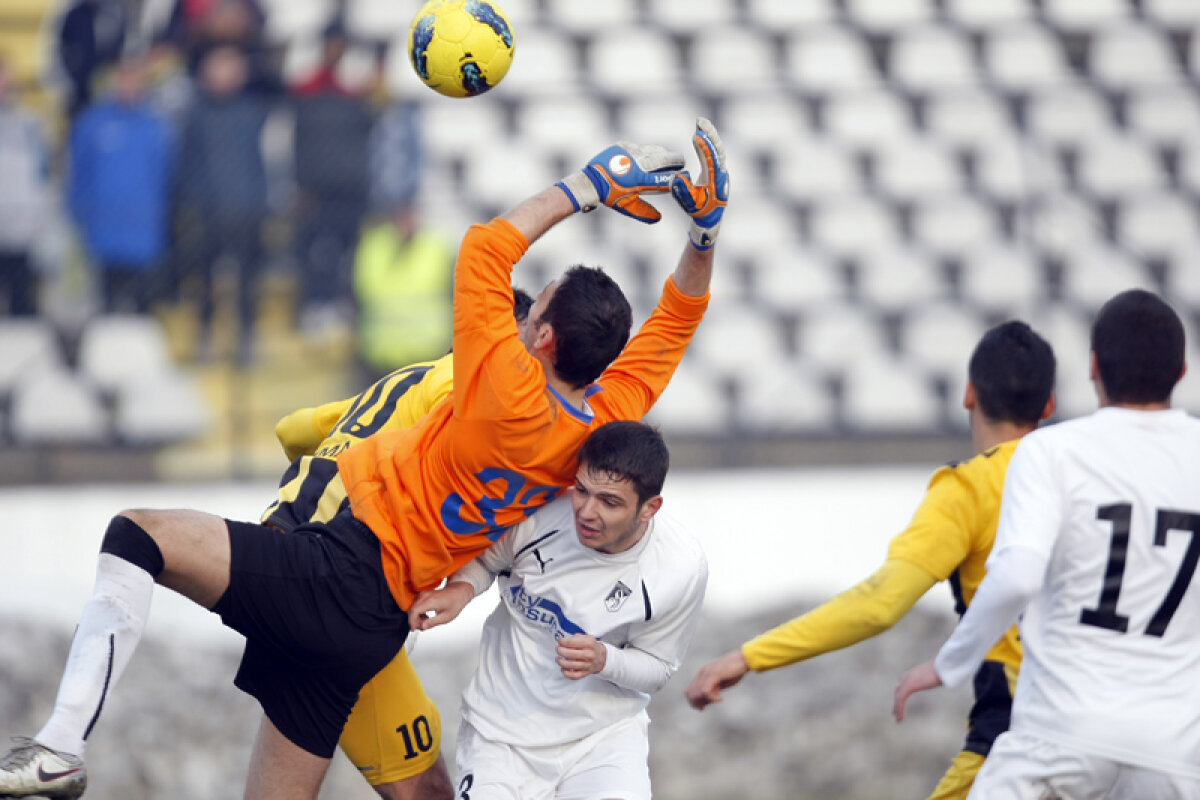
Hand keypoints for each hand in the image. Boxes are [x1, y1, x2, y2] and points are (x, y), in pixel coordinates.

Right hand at [406, 581, 474, 630]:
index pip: (414, 611)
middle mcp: (426, 596)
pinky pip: (417, 605)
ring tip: (426, 622)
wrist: (459, 592)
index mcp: (431, 601)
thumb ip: (432, 622)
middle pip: (412, 609)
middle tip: (422, 627)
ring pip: (414, 607)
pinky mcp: (424, 594)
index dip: (412, 621)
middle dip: (415, 621)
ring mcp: (425, 594)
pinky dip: (419, 612)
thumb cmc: (454, 603)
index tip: (413, 629)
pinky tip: (426, 617)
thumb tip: (422, 627)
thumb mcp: (445, 617)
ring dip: (417, 617)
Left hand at [556, 634, 606, 679]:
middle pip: (571, 654)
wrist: (600, 657)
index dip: (563, 641)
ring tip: (558, 659)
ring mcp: (588, 665)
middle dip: (561, 651)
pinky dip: (566, 673)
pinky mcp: (585, 673)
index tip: (559, 640)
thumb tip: (563, 641)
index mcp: (589, 644)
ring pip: (572, 665)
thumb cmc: (590, 647)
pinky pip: (574, 676)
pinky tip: (563, 669)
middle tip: (558, 649)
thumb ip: (575, 638)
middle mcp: (589, 655)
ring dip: (562, 662)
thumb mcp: (586, 637)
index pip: (572, 642)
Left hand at [557, 142, 684, 222]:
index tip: (685, 176)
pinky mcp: (622, 146)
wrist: (590, 181)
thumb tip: (658, 218)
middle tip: (682, 161)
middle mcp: (636, 164)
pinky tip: (647, 155)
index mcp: (639, 180)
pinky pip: (638, 147)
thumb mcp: (627, 206)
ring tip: (666, 157)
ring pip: (651, 150)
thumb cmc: (610, 196)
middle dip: (674, 160)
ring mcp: (629, 152)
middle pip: (662, 159)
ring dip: (661, 154)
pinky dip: (644, 151)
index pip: (663, 178)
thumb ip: (643, 211)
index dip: (676, 178)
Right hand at [670, 117, 728, 249]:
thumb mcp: (689, 204)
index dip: (704, 147)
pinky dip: (708, 142)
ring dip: (709, 135)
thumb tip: (678, 176)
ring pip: (717, 149)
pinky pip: (714, 152)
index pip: (711, 160)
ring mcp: (720, 170)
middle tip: (700, 121)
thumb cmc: (699, 212)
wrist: (710, 218)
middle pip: (718, 149)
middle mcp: (721, 173)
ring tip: (700, 122)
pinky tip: (700, 134)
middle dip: (709, 134)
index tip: (696, 135)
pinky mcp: (717, 169)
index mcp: (715, 181)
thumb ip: (683, 191)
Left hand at [685, 648, 748, 709]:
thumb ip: (712, 690)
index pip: (688, 691)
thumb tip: (705, 701)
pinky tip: (720, 698)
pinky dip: (712, 698)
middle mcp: (702, 673)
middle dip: (697, 703)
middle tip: (707, 706)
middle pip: (689, 693)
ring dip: (705, 701)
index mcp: (702, 674)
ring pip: (696, 693)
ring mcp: (707, 673)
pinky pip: (706, 691)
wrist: (743, 658)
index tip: (703, 707)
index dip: (693, 702)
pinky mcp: (714, 674)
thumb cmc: (734, 671)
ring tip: (717, 699)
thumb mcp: (721, 683)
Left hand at [893, 660, 942, 721]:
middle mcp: (906, 676)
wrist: (943, 667)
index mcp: (911, 673)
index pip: (901, 685)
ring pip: (898, 697)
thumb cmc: (943, 670)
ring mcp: (906, 680)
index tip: (898, 703)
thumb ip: (933, 678)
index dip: (899, 695)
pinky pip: (901, 699)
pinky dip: (899, 709)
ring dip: (898, 709)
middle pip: (898, 692)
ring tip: (899, 720)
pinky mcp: (909, 685)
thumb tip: (940, 681)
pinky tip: (900, 718)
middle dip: (896, 703)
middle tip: (895, 713)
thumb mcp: (935, 676)